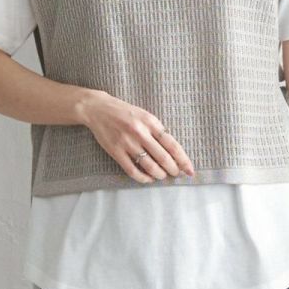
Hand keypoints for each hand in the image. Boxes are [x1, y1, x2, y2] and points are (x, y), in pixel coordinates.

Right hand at [77, 92, 194, 181]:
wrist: (98, 109)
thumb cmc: (125, 112)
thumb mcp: (145, 115)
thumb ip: (157, 130)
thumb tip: (173, 151)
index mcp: (151, 122)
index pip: (172, 145)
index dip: (183, 160)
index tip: (190, 170)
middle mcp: (140, 132)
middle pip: (163, 158)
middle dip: (173, 169)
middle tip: (176, 174)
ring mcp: (127, 143)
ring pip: (149, 166)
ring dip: (159, 174)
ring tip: (162, 176)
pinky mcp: (116, 152)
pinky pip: (132, 170)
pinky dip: (143, 178)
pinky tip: (148, 179)